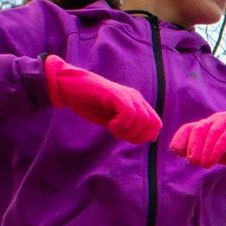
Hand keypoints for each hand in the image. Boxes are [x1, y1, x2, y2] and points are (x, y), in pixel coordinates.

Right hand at [43, 57, 159, 142]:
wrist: (68, 86)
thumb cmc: (90, 103)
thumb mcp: (115, 119)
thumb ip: (134, 126)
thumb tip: (152, 138)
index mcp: (138, 104)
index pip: (156, 124)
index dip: (144, 137)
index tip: (126, 137)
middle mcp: (136, 98)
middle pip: (154, 124)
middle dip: (138, 136)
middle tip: (120, 135)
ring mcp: (126, 95)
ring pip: (143, 120)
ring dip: (127, 131)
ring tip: (112, 129)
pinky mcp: (115, 94)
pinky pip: (129, 113)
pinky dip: (121, 125)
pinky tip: (110, 125)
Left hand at [169, 109, 225, 167]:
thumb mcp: (216, 152)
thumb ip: (200, 151)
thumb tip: (178, 150)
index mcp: (208, 126)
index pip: (189, 129)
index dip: (181, 139)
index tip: (178, 152)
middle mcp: (217, 120)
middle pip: (200, 129)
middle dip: (194, 146)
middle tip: (194, 162)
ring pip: (214, 131)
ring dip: (207, 149)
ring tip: (205, 164)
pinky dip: (221, 145)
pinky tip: (217, 157)